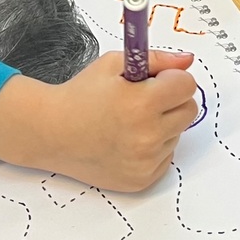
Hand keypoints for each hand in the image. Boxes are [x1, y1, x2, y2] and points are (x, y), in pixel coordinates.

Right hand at [0, 51, 198, 191]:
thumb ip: (156, 60)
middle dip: (172, 101)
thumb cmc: (81, 95)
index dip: (172, 78)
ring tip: (129, 121)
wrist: (51, 132)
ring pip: (177, 134)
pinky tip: (127, 141)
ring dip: (162, 125)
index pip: (187, 86)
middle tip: (144, 99)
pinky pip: (166, 157)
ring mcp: (144, 162)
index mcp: (141, 103)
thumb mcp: (114, 64)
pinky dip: (154, 148)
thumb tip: (187, 60)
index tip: (156, 80)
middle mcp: (146, 136)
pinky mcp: (141, 180)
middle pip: (188, 111)